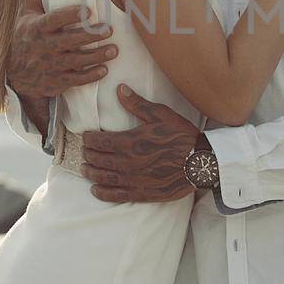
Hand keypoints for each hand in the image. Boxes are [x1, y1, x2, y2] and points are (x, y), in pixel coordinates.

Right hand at [7, 0, 117, 102]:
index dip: (70, 15)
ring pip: (76, 61)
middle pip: (69, 41)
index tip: (88, 10)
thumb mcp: (25, 14)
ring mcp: (50, 66)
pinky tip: (104, 69)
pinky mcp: (56, 82)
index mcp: (37, 28)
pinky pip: (75, 80)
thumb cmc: (24, 37)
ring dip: (96, 57)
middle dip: (90, 36)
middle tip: (109, 30)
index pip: (54, 20)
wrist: (14, 75)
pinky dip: (90, 76)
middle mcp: (44, 47)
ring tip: (114, 50)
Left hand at [81, 85, 200, 202]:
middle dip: (88, 154)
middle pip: (98, 159)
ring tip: (85, 169)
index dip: (89, 139)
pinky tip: (95, 189)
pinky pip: (116, 195)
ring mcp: (133, 179)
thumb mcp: (160, 115)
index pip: (99, 141)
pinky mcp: (141, 193)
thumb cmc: (181, 136)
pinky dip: (102, 192)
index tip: (85, 137)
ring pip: (103, 177)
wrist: (200, 162)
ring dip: (91, 173)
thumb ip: (137, 103)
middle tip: (83, 152)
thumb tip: (120, 88)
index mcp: (130, 141)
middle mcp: (127, 162)